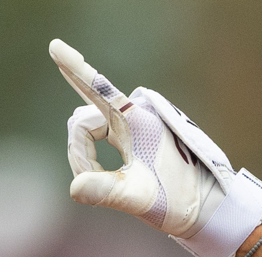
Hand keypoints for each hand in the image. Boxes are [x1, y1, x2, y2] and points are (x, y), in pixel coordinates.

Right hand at [50, 38, 261, 256]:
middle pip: (82, 123)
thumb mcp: (141, 198)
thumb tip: (75, 188)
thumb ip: (107, 192)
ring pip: (87, 129)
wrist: (206, 207)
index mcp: (137, 122)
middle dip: (80, 154)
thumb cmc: (179, 201)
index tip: (55, 46)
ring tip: (105, 183)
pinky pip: (97, 132)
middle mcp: (133, 116)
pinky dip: (91, 154)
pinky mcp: (132, 135)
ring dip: (86, 156)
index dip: (76, 69)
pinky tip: (96, 169)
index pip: (99, 91)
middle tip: (93, 184)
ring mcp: (132, 124)